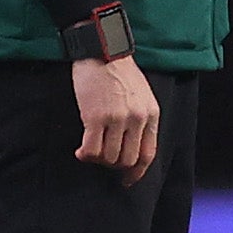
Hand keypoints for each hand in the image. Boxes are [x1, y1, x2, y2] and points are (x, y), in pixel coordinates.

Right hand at [73, 54, 160, 185]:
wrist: (102, 51)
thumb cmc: (119, 72)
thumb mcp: (142, 95)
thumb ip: (140, 119)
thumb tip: (131, 145)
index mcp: (151, 115)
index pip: (148, 154)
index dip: (137, 172)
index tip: (127, 180)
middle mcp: (137, 119)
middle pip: (127, 159)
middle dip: (114, 166)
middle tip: (102, 159)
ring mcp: (117, 119)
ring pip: (109, 158)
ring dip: (98, 159)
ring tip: (90, 150)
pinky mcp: (95, 117)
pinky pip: (92, 150)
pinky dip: (85, 155)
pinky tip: (80, 151)